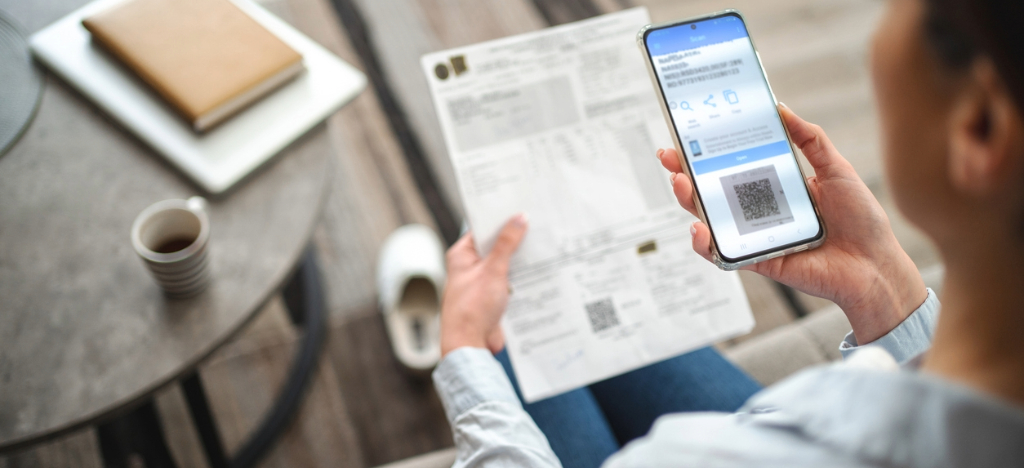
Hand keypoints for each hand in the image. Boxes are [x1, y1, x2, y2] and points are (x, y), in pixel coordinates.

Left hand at [440, 214, 528, 356]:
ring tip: (546, 243)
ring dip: (522, 259)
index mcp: (462, 254)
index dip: (501, 217)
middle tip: (540, 223)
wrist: (469, 344)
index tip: (521, 205)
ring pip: (506, 264)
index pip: (483, 228)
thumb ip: (507, 244)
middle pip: (497, 245)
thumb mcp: (493, 271)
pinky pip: (512, 281)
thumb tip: (519, 219)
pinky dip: (523, 277)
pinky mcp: (494, 296)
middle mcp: (471, 266)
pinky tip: (542, 270)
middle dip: (516, 238)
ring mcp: (483, 282)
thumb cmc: (472, 308)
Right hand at [658, 104, 925, 343]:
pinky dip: (706, 243)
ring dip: (690, 203)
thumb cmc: (861, 219)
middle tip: (670, 158)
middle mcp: (760, 211)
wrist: (876, 264)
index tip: (686, 136)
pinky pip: (724, 253)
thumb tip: (781, 108)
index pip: (732, 166)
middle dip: (685, 174)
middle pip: (713, 191)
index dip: (706, 153)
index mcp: (774, 186)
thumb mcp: (837, 169)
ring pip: (711, 220)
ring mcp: (755, 236)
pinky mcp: (758, 260)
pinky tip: (699, 229)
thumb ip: (810, 139)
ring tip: (681, 185)